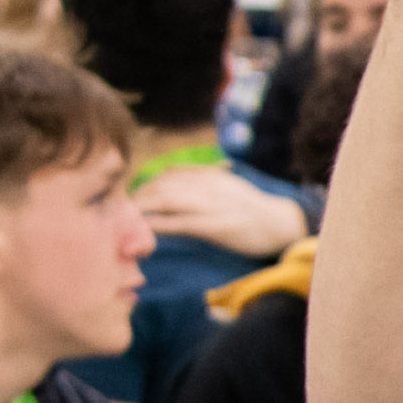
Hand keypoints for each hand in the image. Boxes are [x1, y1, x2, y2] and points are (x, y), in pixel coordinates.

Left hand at [137, 171, 309, 258]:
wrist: (283, 223)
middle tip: (120, 212)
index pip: (169, 175)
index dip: (146, 185)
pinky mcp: (216, 226)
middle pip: (163, 187)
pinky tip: (145, 230)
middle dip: (139, 198)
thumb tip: (170, 172)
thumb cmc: (254, 209)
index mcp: (210, 176)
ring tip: (125, 220)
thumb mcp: (227, 183)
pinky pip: (180, 223)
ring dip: (143, 210)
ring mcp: (212, 206)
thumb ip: (200, 177)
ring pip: (167, 202)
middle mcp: (208, 187)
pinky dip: (159, 225)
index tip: (131, 197)